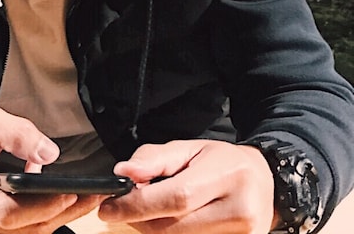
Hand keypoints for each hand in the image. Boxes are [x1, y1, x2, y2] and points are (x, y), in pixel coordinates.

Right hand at [0, 105, 103, 232]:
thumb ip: (16, 133)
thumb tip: (49, 155)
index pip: (6, 213)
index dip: (42, 206)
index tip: (70, 192)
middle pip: (20, 229)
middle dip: (61, 213)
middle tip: (95, 195)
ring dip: (56, 217)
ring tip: (87, 198)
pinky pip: (16, 231)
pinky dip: (41, 218)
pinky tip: (62, 202)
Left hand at [98, 139, 275, 233]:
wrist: (266, 183)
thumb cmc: (222, 162)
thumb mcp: (188, 148)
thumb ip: (154, 159)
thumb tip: (123, 173)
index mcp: (226, 175)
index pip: (175, 197)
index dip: (136, 205)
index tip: (107, 208)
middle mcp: (240, 211)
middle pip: (173, 227)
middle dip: (141, 219)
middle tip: (127, 206)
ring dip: (155, 230)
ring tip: (155, 210)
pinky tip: (173, 222)